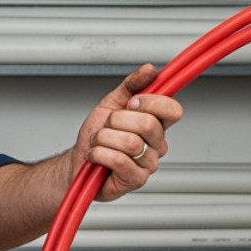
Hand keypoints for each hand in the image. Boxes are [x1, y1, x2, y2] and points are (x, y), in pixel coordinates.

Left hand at [73, 63, 182, 201]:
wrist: (79, 162)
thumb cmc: (97, 137)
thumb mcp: (111, 104)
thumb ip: (131, 85)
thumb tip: (149, 70)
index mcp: (156, 124)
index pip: (172, 110)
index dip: (150, 102)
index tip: (130, 102)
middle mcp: (156, 144)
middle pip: (148, 124)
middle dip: (117, 121)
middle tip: (108, 126)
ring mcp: (148, 163)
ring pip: (129, 142)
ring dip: (103, 138)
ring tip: (99, 142)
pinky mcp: (136, 180)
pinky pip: (118, 160)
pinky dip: (99, 154)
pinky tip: (96, 155)